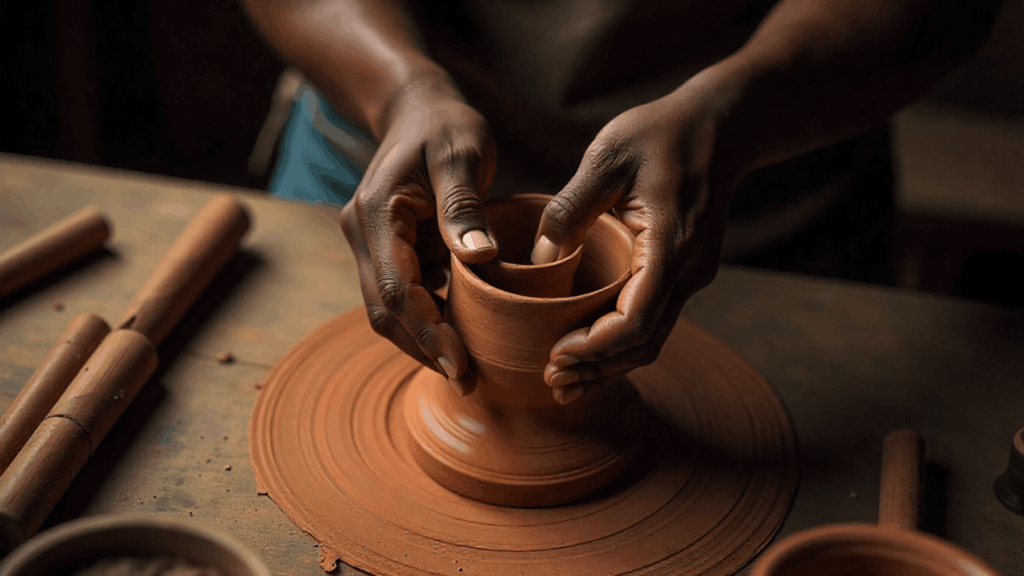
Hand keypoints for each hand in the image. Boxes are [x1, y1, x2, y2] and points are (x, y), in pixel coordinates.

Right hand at [339, 80, 498, 395]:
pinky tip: (464, 334)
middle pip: (384, 310)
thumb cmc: (445, 126)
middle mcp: (363, 235)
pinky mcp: (389, 251)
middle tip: (468, 381)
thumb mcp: (462, 154)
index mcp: (378, 213)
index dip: (426, 332)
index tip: (461, 365)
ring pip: (388, 310)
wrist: (418, 110)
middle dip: (423, 349)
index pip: (394, 288)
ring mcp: (372, 245)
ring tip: (469, 370)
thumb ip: (464, 205)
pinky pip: (404, 295)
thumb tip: (479, 259)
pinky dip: (429, 319)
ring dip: (424, 341)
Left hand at [535, 78, 753, 404]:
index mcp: (671, 246)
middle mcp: (689, 270)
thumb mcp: (608, 157)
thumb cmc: (662, 133)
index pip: (636, 319)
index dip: (596, 348)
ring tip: (564, 381)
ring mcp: (690, 274)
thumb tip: (540, 260)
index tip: (555, 356)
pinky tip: (588, 351)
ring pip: (651, 339)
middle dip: (597, 368)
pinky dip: (620, 343)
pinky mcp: (683, 272)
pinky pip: (652, 320)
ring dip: (609, 364)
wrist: (721, 125)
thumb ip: (572, 208)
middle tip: (552, 384)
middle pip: (645, 343)